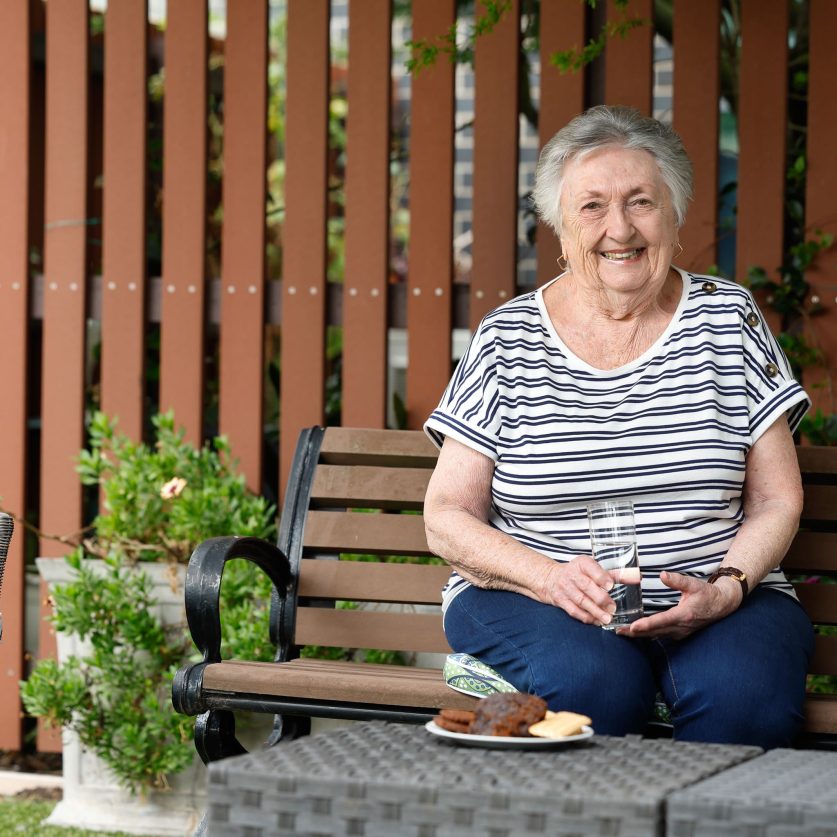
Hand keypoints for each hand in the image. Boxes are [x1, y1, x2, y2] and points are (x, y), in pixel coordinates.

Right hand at [542, 555, 617, 625]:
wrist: (551, 578)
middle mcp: (571, 574)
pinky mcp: (560, 600)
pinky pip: (574, 611)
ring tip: (607, 618)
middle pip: (586, 586)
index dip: (600, 577)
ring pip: (581, 601)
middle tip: (613, 608)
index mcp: (581, 563)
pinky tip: (596, 621)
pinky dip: (586, 617)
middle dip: (600, 599)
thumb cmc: (578, 573)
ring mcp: (564, 588)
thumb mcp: (592, 568)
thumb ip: (613, 574)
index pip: (590, 568)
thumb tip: (634, 577)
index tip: (610, 585)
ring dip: (595, 611)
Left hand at [617, 571, 741, 639]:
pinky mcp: (679, 633)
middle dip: (635, 633)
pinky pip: (660, 636)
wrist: (722, 605)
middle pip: (654, 632)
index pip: (661, 621)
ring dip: (639, 635)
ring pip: (656, 635)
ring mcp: (680, 632)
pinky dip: (647, 635)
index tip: (632, 627)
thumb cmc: (707, 593)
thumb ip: (677, 580)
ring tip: (621, 633)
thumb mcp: (694, 584)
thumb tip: (662, 575)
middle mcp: (680, 627)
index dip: (646, 625)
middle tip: (617, 631)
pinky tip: (636, 633)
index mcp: (683, 615)